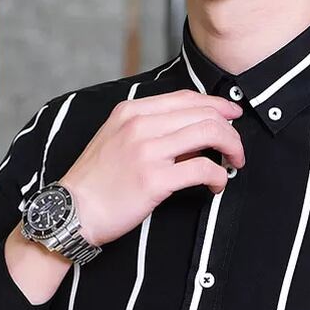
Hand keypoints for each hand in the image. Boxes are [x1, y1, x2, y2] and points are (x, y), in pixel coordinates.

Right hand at [60, 88, 245, 246]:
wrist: (72, 211)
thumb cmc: (96, 183)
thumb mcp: (117, 142)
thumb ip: (152, 133)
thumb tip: (193, 138)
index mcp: (132, 112)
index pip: (186, 98)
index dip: (217, 106)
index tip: (232, 118)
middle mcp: (140, 125)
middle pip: (203, 113)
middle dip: (229, 131)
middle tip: (237, 150)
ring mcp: (147, 151)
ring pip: (208, 134)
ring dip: (231, 149)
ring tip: (233, 165)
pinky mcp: (155, 179)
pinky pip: (202, 168)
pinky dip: (218, 176)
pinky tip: (216, 186)